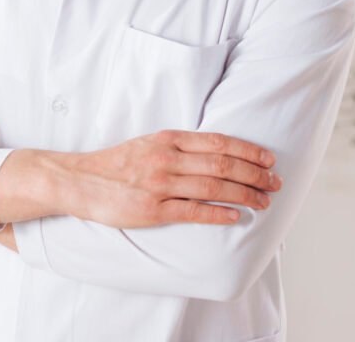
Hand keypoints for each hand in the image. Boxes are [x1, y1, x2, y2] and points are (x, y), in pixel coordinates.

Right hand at [54, 129, 281, 227]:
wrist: (80, 181)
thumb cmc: (116, 164)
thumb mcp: (147, 144)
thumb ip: (178, 146)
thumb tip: (215, 153)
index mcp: (167, 139)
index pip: (217, 142)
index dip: (248, 150)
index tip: (268, 158)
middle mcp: (166, 159)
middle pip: (222, 165)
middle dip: (254, 174)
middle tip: (275, 183)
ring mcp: (159, 185)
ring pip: (213, 188)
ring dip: (245, 194)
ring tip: (264, 201)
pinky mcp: (152, 210)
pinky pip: (193, 212)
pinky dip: (219, 214)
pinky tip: (236, 216)